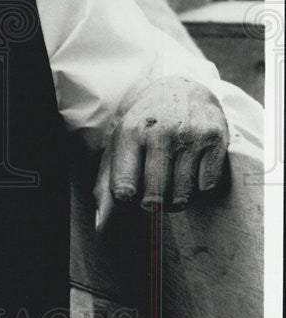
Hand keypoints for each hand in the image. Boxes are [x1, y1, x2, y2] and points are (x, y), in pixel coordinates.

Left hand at [93, 75, 229, 232]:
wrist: (181, 89)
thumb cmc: (143, 126)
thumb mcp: (118, 148)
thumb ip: (105, 188)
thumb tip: (102, 228)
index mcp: (130, 133)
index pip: (124, 190)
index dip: (128, 200)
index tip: (132, 192)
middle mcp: (160, 133)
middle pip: (155, 199)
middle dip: (153, 203)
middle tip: (154, 189)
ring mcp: (190, 136)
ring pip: (182, 197)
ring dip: (176, 198)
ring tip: (172, 179)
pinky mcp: (215, 139)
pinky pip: (207, 187)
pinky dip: (199, 187)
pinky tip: (192, 168)